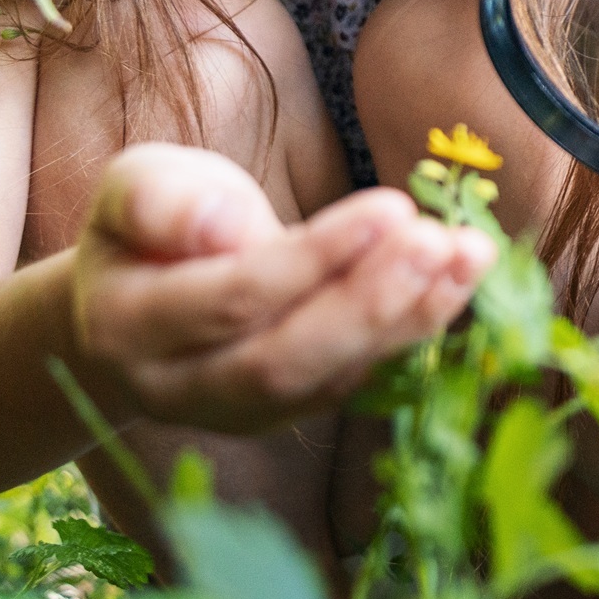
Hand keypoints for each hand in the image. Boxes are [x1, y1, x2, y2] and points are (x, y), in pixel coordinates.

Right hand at [69, 144, 493, 431]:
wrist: (137, 300)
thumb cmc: (145, 229)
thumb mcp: (134, 188)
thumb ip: (162, 202)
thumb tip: (226, 229)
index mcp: (129, 326)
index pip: (230, 301)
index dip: (313, 261)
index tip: (388, 209)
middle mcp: (182, 387)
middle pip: (283, 360)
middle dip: (369, 302)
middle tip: (435, 241)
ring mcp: (240, 410)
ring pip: (328, 378)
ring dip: (408, 316)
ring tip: (469, 253)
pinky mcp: (293, 408)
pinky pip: (358, 374)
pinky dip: (415, 324)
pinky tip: (462, 273)